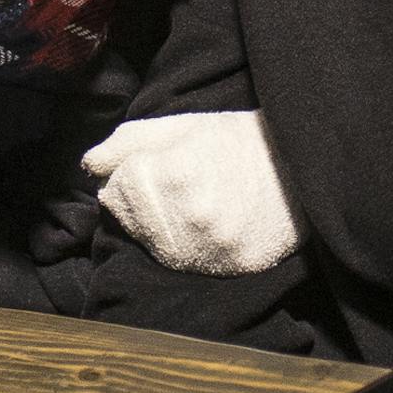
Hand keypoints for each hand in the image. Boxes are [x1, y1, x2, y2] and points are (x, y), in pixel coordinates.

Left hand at [82, 111, 306, 275]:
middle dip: (142, 199)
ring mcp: (213, 248)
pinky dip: (186, 246)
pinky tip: (205, 223)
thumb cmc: (238, 138)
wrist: (304, 162)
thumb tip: (88, 165)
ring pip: (154, 243)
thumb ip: (130, 141)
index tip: (162, 162)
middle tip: (179, 181)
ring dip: (161, 224)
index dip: (133, 172)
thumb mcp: (183, 125)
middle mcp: (192, 218)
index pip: (118, 189)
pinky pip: (185, 263)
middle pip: (132, 218)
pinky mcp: (231, 267)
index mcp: (177, 174)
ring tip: (192, 200)